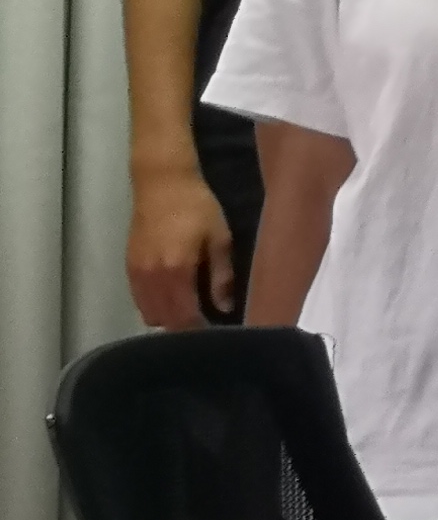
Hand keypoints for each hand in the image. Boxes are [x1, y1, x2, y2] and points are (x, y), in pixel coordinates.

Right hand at [127, 168, 233, 331]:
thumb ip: (221, 275)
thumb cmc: (197, 207)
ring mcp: (137, 274)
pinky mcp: (129, 268)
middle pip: (164, 320)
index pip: (184, 316)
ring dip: (167, 320)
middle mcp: (152, 278)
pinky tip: (171, 300)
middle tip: (205, 326)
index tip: (215, 334)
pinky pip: (139, 300)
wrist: (161, 184)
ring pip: (149, 314)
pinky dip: (154, 307)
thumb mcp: (219, 237)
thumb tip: (225, 307)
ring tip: (190, 314)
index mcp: (176, 271)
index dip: (198, 330)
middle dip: (184, 329)